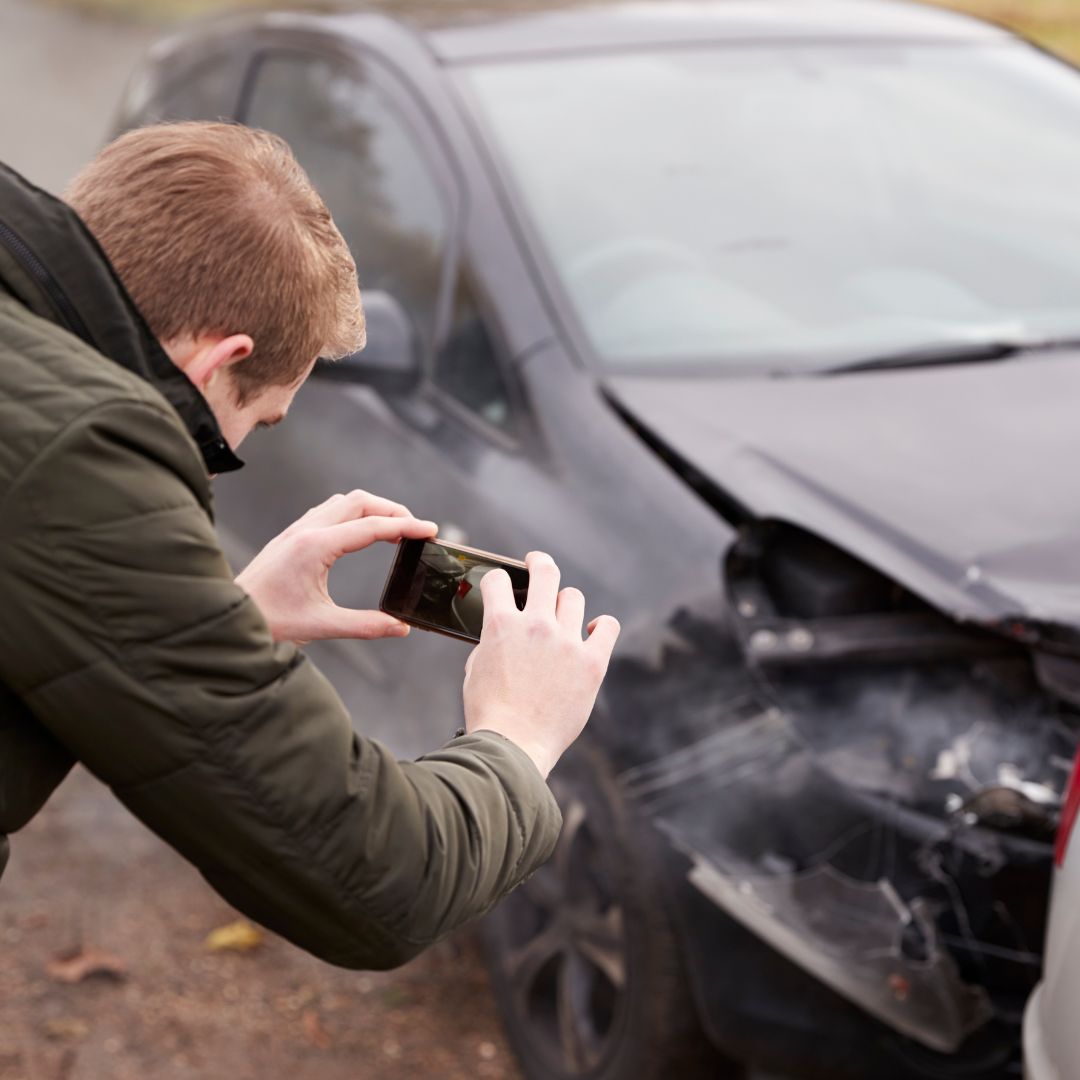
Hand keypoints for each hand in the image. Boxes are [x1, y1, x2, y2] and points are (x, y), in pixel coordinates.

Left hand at [235, 489, 436, 643]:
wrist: (226, 616)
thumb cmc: (268, 621)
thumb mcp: (321, 626)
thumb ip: (365, 625)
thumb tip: (401, 628)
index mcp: (315, 547)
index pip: (371, 527)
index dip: (406, 526)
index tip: (431, 530)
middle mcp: (306, 531)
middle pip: (359, 501)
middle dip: (393, 510)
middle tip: (415, 530)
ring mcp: (296, 530)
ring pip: (343, 502)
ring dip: (372, 509)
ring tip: (393, 529)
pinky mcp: (291, 536)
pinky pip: (328, 511)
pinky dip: (353, 514)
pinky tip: (360, 533)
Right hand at [462, 551, 619, 777]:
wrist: (513, 747)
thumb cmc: (490, 713)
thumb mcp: (476, 668)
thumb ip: (492, 641)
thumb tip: (503, 630)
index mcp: (501, 625)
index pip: (499, 580)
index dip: (498, 580)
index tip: (502, 585)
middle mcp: (536, 625)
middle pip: (545, 572)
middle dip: (539, 563)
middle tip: (537, 564)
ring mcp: (567, 642)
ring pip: (573, 597)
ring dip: (565, 603)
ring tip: (562, 615)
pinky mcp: (592, 663)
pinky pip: (607, 627)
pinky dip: (601, 626)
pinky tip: (592, 632)